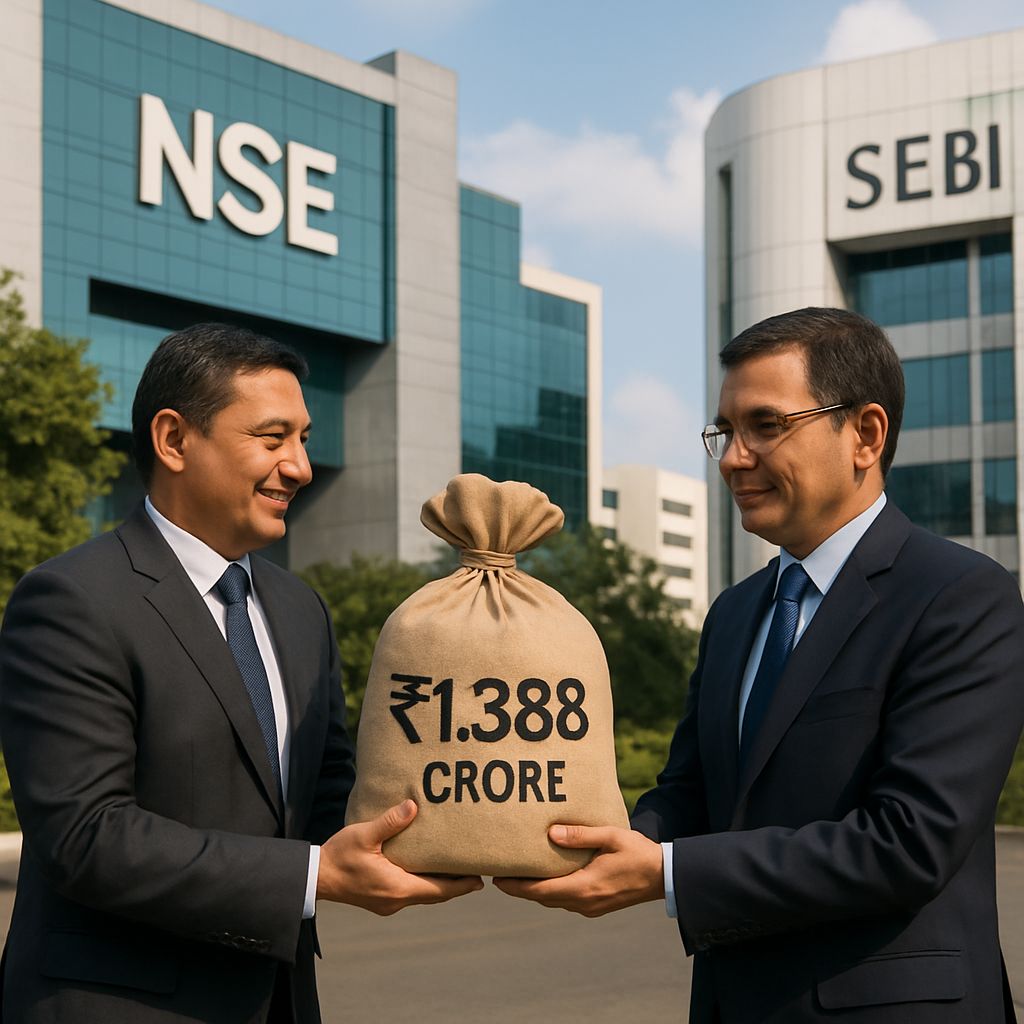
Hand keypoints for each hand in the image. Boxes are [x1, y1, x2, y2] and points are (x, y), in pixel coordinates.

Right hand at [316, 799, 482, 914]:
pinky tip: (427, 870)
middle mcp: (396, 900)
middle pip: (434, 895)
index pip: (439, 891)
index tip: (480, 880)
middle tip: (475, 872)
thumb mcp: (365, 835)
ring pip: (423, 895)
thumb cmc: (340, 855)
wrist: (316, 877)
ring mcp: (388, 903)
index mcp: (397, 888)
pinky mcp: (381, 900)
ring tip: (456, 869)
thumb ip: (390, 821)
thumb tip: (413, 806)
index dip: (461, 886)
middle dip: (455, 885)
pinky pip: (411, 894)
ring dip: (440, 885)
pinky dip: (424, 884)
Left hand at [493, 824, 663, 916]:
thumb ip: (580, 835)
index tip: (496, 880)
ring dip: (536, 891)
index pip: (540, 892)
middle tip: (501, 873)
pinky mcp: (597, 906)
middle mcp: (584, 902)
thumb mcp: (610, 837)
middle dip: (521, 888)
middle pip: (543, 899)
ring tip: (520, 873)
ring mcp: (591, 907)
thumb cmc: (638, 853)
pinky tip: (548, 877)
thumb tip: (551, 833)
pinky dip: (551, 891)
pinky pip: (566, 901)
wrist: (664, 877)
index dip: (516, 887)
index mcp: (584, 887)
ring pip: (554, 901)